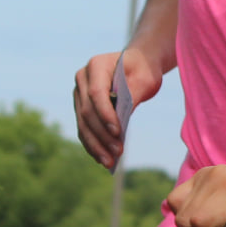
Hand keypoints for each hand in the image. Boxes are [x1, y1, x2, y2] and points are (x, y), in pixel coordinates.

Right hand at [72, 47, 162, 169]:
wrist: (138, 64)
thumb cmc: (143, 69)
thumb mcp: (145, 79)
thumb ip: (133, 96)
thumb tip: (120, 122)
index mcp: (96, 65)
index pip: (96, 93)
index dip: (105, 114)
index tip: (118, 132)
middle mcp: (83, 78)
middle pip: (88, 111)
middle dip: (102, 134)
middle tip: (118, 151)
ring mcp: (79, 93)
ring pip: (83, 123)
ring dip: (95, 144)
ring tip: (109, 161)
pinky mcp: (81, 106)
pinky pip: (84, 128)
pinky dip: (92, 144)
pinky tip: (101, 158)